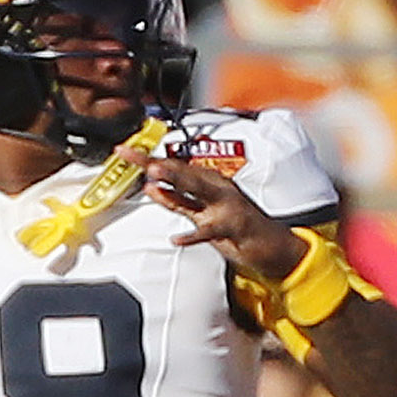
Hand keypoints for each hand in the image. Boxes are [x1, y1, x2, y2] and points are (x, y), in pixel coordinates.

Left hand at [144, 157, 300, 281]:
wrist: (272, 245)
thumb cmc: (236, 227)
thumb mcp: (200, 212)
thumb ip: (176, 200)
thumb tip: (150, 187)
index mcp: (208, 182)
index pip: (173, 167)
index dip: (147, 159)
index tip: (124, 151)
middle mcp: (216, 189)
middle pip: (184, 173)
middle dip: (160, 164)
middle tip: (139, 158)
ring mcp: (225, 207)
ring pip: (198, 191)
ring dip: (177, 183)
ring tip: (156, 180)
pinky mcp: (232, 229)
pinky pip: (209, 232)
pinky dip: (193, 236)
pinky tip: (177, 239)